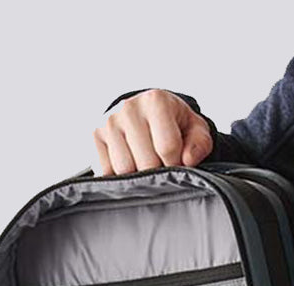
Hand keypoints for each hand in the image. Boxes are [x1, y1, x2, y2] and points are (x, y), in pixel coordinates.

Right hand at [93, 89, 213, 175]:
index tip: (176, 162)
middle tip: (160, 166)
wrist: (141, 111)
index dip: (176, 164)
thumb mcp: (193, 128)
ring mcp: (108, 123)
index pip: (168, 147)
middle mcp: (128, 108)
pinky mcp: (94, 137)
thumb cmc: (170, 123)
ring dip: (137, 176)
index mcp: (155, 101)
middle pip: (145, 162)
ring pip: (124, 170)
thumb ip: (199, 144)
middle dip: (156, 172)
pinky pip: (107, 172)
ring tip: (143, 165)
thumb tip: (187, 161)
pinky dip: (119, 176)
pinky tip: (128, 164)